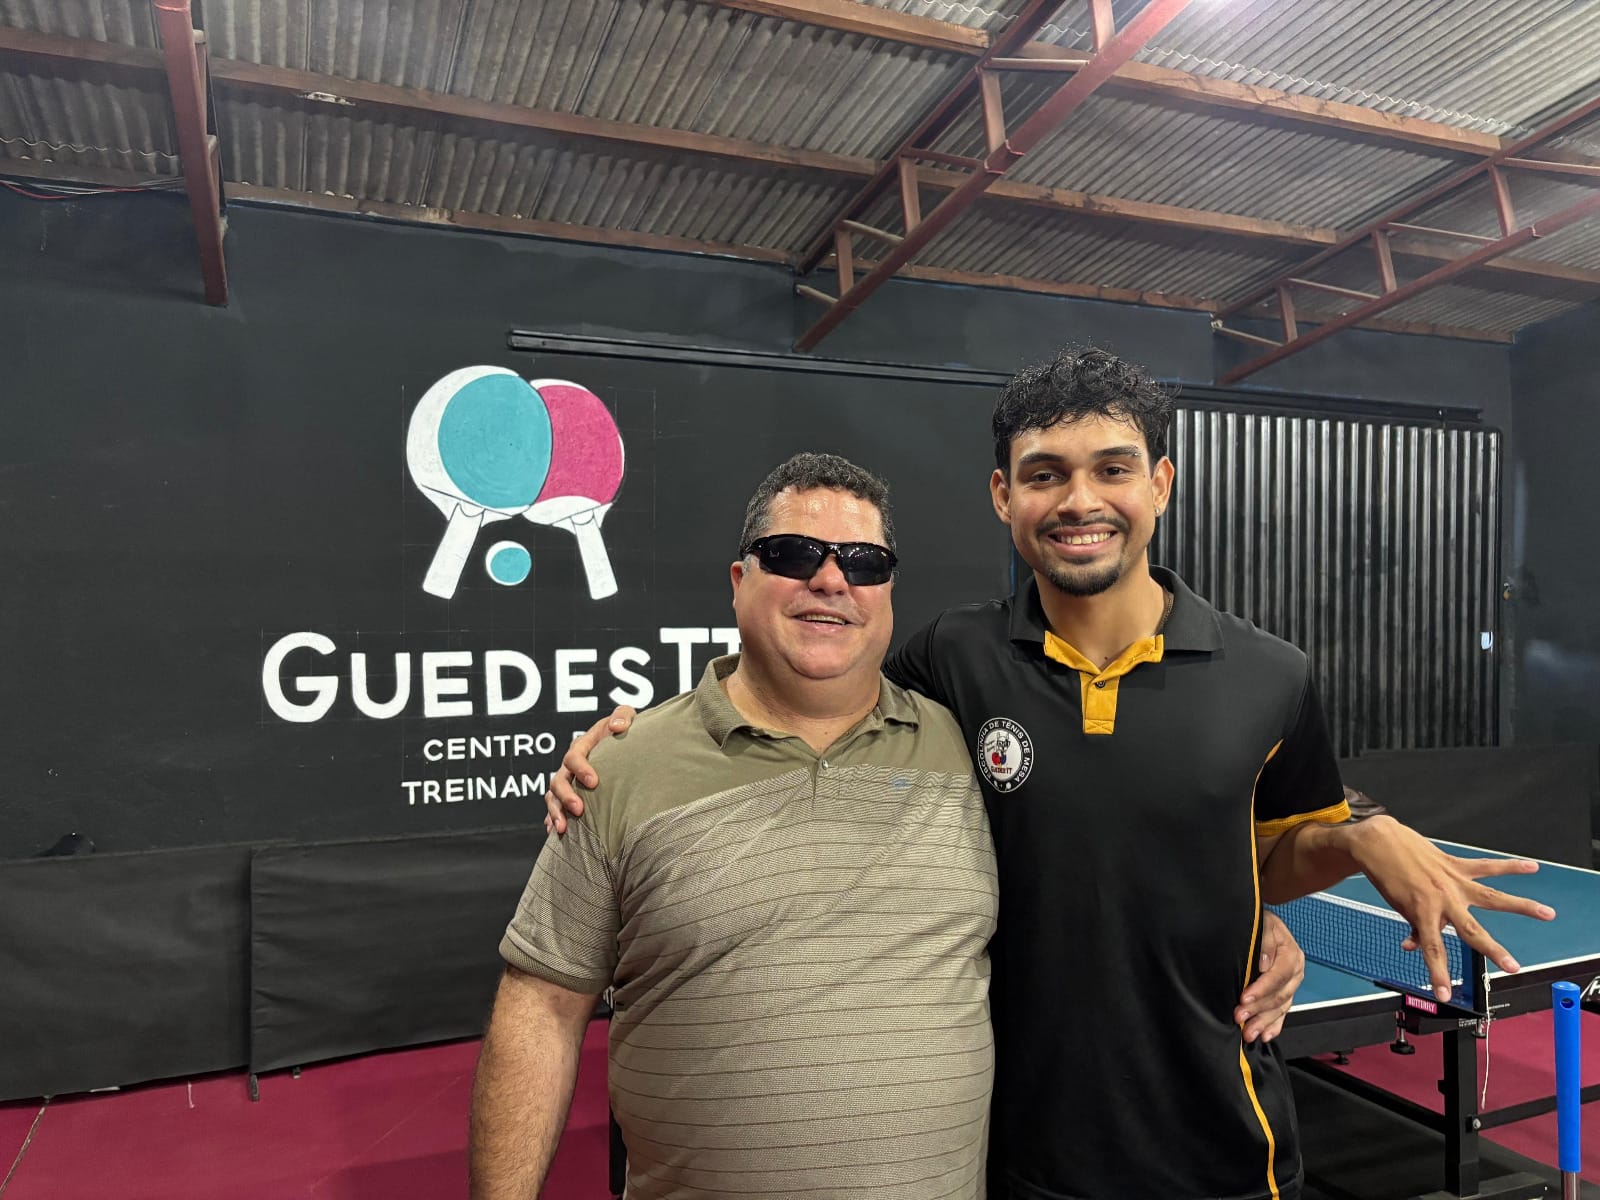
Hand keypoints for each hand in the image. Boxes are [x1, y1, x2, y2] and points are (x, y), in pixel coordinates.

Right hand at [544, 707, 634, 833]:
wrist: (623, 743)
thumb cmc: (624, 730)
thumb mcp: (626, 717)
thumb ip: (623, 715)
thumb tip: (617, 726)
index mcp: (582, 746)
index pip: (573, 757)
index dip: (581, 769)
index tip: (594, 782)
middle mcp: (570, 765)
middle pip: (558, 780)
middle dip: (566, 796)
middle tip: (579, 809)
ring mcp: (568, 781)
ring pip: (552, 797)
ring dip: (555, 812)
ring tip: (563, 829)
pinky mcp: (570, 795)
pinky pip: (555, 808)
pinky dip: (553, 820)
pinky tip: (556, 833)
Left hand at [1236, 911, 1304, 1043]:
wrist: (1263, 924)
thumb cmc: (1260, 923)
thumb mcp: (1263, 923)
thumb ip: (1265, 940)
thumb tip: (1264, 963)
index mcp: (1291, 954)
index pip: (1278, 975)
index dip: (1262, 988)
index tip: (1244, 998)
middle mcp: (1295, 972)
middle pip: (1280, 995)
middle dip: (1259, 1009)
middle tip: (1239, 1016)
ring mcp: (1291, 985)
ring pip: (1280, 1008)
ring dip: (1264, 1022)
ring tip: (1248, 1033)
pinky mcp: (1285, 994)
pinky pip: (1282, 1013)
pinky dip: (1274, 1026)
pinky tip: (1265, 1035)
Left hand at [1349, 816, 1555, 999]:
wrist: (1379, 842)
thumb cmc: (1387, 876)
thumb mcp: (1398, 906)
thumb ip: (1414, 927)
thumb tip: (1412, 946)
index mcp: (1422, 913)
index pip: (1432, 950)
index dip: (1437, 974)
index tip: (1445, 995)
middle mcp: (1441, 899)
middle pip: (1471, 930)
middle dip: (1493, 950)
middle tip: (1513, 967)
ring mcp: (1452, 881)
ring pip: (1491, 897)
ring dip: (1521, 906)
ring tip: (1546, 913)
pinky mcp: (1456, 865)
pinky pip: (1486, 866)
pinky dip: (1509, 866)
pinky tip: (1531, 867)